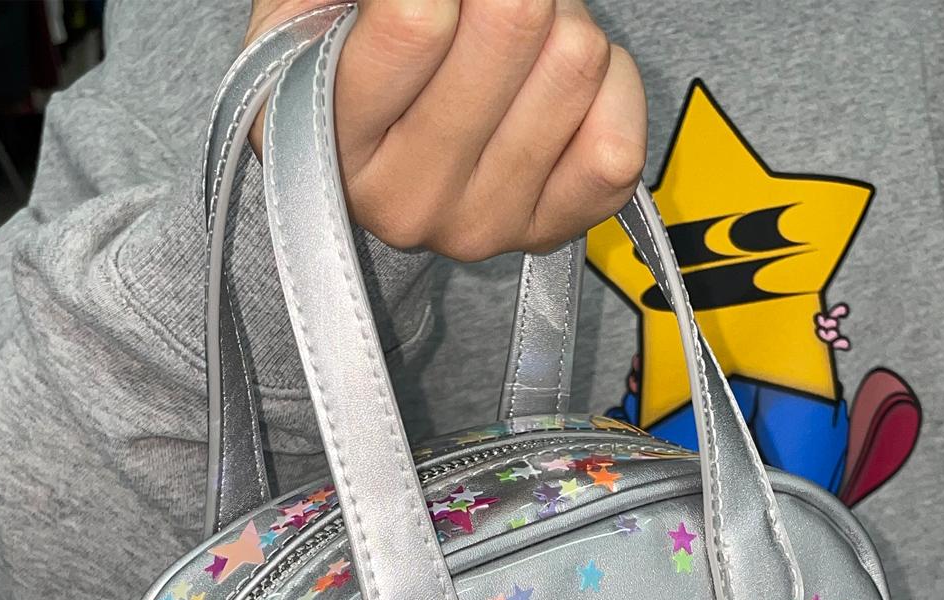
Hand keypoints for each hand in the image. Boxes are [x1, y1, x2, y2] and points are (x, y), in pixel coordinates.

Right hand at [244, 0, 646, 257]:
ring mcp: (481, 228)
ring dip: (561, 23)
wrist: (384, 153)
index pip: (415, 18)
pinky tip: (554, 89)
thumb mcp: (324, 8)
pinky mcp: (550, 232)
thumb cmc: (356, 56)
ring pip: (576, 61)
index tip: (439, 0)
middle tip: (482, 8)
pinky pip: (619, 138)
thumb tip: (440, 3)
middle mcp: (405, 203)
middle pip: (514, 18)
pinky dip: (608, 86)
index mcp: (334, 136)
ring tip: (516, 46)